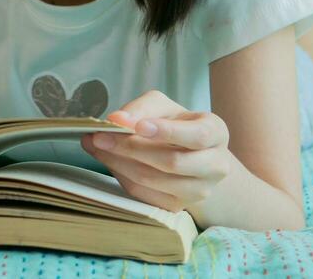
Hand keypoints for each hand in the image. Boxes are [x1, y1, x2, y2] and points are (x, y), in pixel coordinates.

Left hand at [79, 90, 231, 214]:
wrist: (188, 154)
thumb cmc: (174, 123)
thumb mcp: (163, 106)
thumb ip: (142, 108)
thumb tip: (118, 120)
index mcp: (216, 133)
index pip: (197, 135)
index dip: (167, 132)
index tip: (139, 126)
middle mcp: (215, 166)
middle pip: (172, 162)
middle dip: (131, 148)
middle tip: (99, 135)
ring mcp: (199, 191)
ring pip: (153, 180)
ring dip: (119, 162)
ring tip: (96, 145)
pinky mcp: (178, 207)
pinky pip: (143, 194)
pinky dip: (121, 175)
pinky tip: (108, 159)